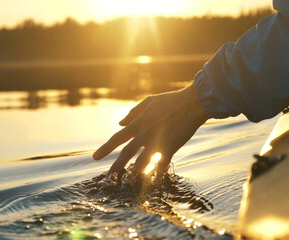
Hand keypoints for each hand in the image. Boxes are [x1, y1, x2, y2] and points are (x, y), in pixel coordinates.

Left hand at [93, 84, 209, 176]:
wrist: (193, 103)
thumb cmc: (171, 101)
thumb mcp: (149, 102)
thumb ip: (133, 113)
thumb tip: (120, 123)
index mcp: (139, 123)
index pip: (117, 138)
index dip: (105, 148)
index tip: (95, 158)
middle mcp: (145, 133)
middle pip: (126, 153)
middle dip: (116, 166)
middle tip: (107, 176)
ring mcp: (157, 141)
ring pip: (142, 162)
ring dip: (134, 172)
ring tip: (128, 180)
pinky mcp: (170, 148)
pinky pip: (160, 164)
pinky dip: (157, 170)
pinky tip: (154, 177)